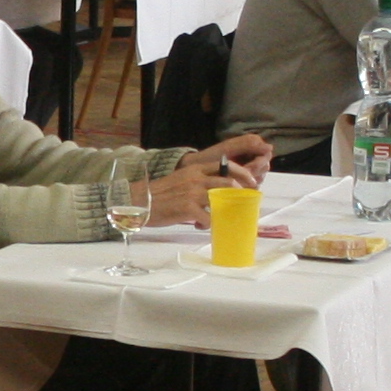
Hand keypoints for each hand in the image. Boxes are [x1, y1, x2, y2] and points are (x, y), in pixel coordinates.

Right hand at [146, 135, 266, 225]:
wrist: (139, 201)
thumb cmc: (159, 193)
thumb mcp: (180, 179)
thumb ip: (197, 180)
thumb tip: (215, 190)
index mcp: (194, 169)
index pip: (224, 165)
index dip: (242, 172)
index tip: (252, 181)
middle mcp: (196, 179)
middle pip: (228, 181)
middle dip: (242, 191)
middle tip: (247, 200)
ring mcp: (192, 194)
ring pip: (220, 199)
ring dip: (226, 209)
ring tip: (226, 215)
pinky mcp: (188, 209)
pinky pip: (208, 218)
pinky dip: (208, 224)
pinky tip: (202, 226)